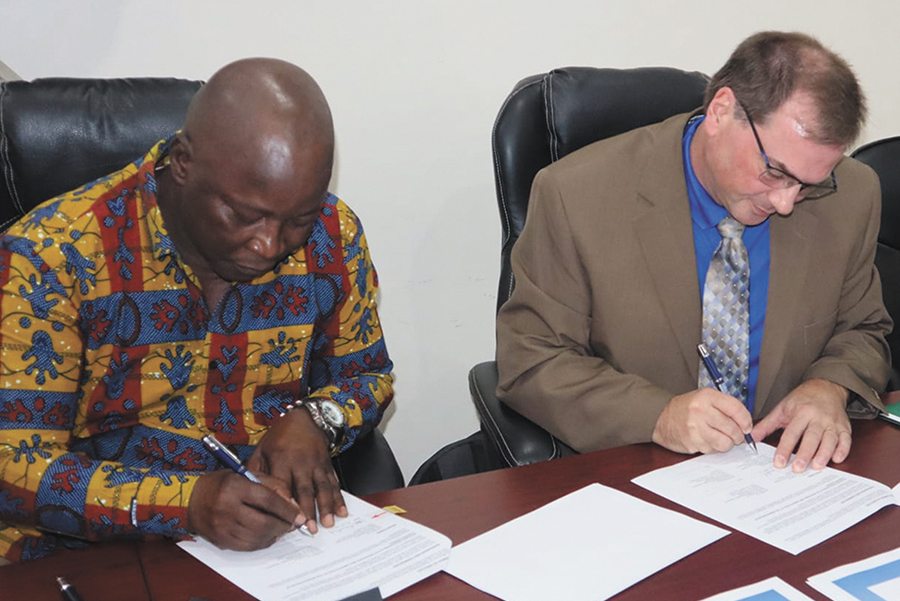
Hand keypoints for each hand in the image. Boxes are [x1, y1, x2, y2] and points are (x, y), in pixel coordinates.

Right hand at [187, 469, 301, 550]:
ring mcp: (222, 527)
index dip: (287, 510)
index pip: (267, 500)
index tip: (300, 515)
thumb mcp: (246, 474)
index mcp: (234, 487)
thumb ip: (272, 485)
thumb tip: (293, 504)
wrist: (191, 500)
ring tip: (282, 529)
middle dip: (283, 525)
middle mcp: (226, 508)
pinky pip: (247, 546)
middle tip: (293, 524)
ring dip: (275, 535)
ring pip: (256, 537)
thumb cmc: (222, 484)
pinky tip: (269, 535)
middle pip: (263, 523)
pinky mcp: (220, 541)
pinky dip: (262, 542)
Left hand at [246, 408, 347, 533]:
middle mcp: (300, 462)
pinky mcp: (327, 465)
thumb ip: (255, 471)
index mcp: (281, 459)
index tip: (286, 522)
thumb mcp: (261, 449)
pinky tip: (342, 511)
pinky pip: (334, 483)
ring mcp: (316, 464)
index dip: (285, 505)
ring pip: (322, 488)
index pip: (283, 486)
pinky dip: (339, 498)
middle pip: (305, 490)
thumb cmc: (279, 437)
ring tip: (328, 523)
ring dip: (326, 507)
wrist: (304, 418)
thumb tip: (249, 494)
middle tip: (311, 530)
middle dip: (309, 511)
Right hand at [652, 387, 753, 453]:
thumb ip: (725, 407)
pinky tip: (707, 441)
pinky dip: (713, 448)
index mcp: (706, 396)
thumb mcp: (704, 398)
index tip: (747, 426)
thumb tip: (747, 423)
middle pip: (732, 428)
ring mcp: (695, 427)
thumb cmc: (686, 409)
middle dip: (739, 436)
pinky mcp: (692, 442)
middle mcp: (700, 410)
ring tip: (722, 439)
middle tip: (737, 436)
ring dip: (727, 444)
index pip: (735, 408)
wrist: (661, 418)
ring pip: (725, 443)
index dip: (746, 420)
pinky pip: (713, 450)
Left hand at [752, 378, 850, 471]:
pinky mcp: (844, 427)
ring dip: (824, 454)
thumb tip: (751, 438)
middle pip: (811, 437)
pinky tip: (837, 459)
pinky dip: (843, 450)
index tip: (779, 462)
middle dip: (805, 454)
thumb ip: (766, 425)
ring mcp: (832, 423)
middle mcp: (818, 418)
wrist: (825, 387)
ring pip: (830, 440)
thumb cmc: (802, 400)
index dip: (784, 449)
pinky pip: (846, 440)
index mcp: (801, 412)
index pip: (791, 433)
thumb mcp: (782, 409)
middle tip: (798, 468)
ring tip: (817, 466)